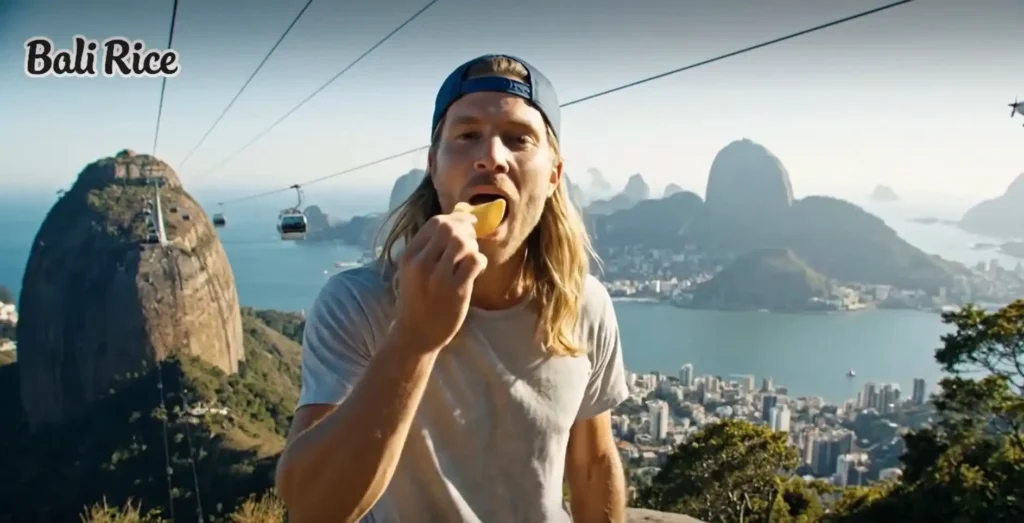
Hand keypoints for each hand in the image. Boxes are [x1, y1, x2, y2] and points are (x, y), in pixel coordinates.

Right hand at [393, 212, 487, 352]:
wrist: (416, 334)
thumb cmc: (419, 299)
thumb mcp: (415, 270)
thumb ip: (431, 247)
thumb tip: (461, 217)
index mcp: (409, 255)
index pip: (436, 222)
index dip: (456, 218)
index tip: (468, 223)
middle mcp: (421, 263)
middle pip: (450, 228)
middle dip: (467, 229)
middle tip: (472, 240)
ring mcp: (438, 277)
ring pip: (463, 242)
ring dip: (473, 246)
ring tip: (471, 258)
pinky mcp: (455, 290)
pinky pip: (475, 261)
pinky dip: (481, 261)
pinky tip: (477, 270)